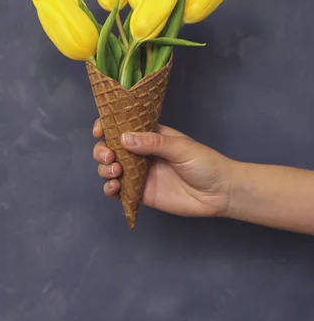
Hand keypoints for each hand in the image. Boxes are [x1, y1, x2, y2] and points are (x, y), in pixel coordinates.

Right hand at [93, 120, 234, 217]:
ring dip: (104, 170)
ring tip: (115, 173)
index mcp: (150, 136)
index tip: (100, 130)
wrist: (219, 193)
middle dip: (102, 151)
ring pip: (110, 169)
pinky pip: (119, 191)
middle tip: (110, 157)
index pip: (122, 127)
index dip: (107, 127)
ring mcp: (140, 174)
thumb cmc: (205, 163)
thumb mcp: (180, 147)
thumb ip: (152, 143)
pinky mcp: (141, 193)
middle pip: (110, 148)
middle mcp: (141, 153)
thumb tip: (124, 137)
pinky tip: (115, 188)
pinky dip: (110, 189)